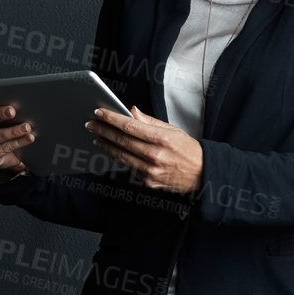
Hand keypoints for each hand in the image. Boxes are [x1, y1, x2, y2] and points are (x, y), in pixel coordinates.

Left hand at [86, 105, 202, 195]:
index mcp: (162, 139)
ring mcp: (151, 171)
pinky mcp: (149, 182)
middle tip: (91, 124)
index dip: (111, 118)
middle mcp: (155, 156)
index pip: (130, 126)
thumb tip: (132, 112)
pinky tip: (112, 151)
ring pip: (121, 156)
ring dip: (106, 146)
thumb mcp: (173, 130)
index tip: (99, 112)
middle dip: (103, 131)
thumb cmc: (188, 150)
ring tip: (97, 137)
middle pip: (122, 141)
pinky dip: (118, 158)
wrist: (202, 174)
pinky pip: (129, 167)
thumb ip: (150, 122)